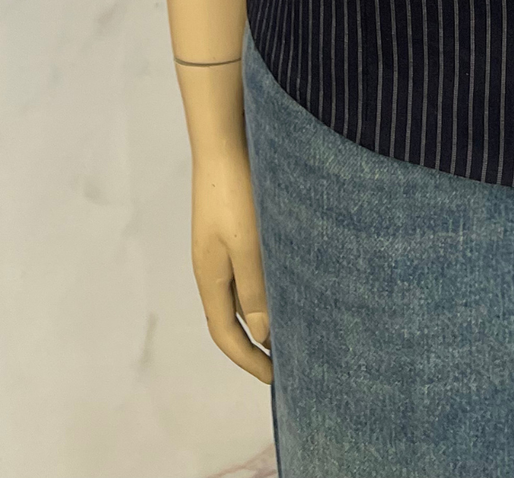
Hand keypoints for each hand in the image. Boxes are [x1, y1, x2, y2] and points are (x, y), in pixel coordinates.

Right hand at [181, 62, 273, 383]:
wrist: (227, 134)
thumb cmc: (237, 190)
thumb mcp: (248, 245)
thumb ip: (255, 289)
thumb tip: (264, 334)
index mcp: (210, 275)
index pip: (225, 333)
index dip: (249, 360)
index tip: (277, 380)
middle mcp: (214, 262)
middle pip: (234, 315)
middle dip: (260, 342)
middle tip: (294, 358)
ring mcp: (225, 241)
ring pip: (246, 289)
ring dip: (269, 310)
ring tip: (303, 322)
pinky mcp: (239, 221)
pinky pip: (255, 264)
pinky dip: (273, 281)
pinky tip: (298, 276)